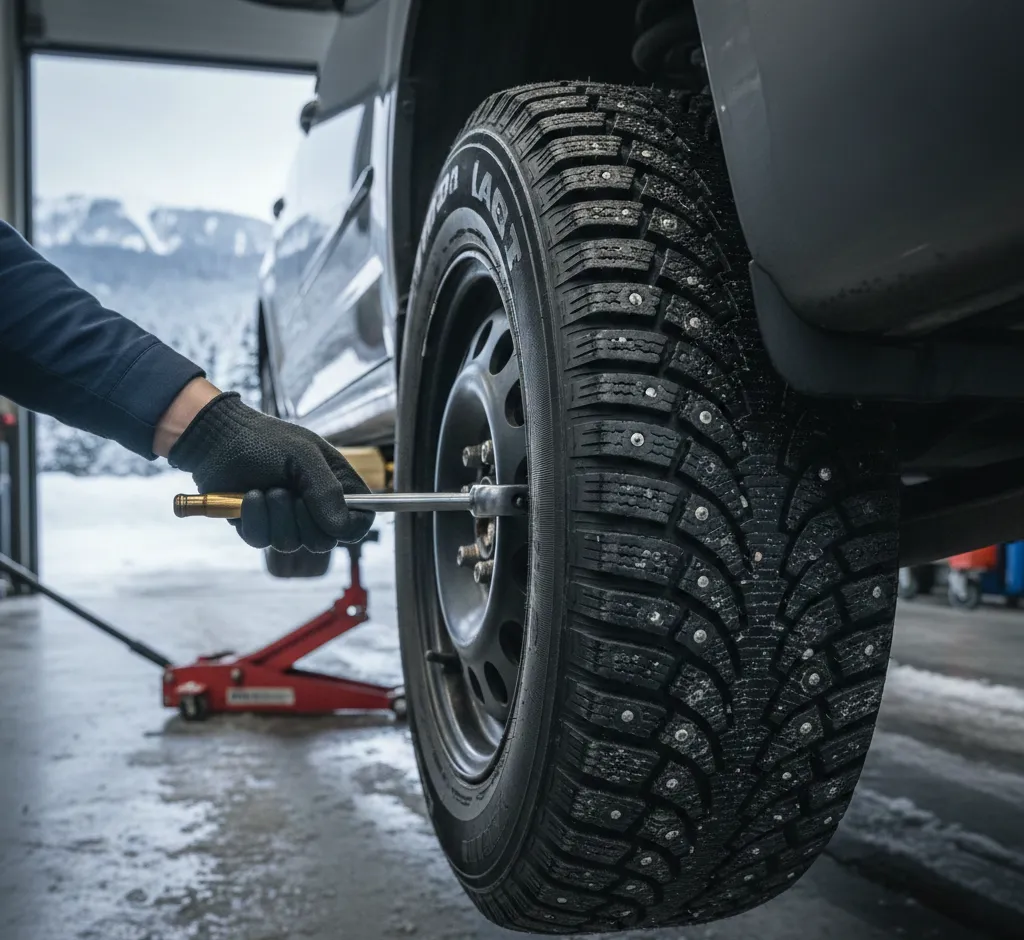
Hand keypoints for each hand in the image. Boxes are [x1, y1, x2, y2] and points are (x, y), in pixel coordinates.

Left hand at [165, 389, 373, 550]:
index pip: (359, 523)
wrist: (219, 439)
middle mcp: (315, 508)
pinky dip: (253, 518)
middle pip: (324, 542)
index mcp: (336, 487)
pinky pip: (261, 541)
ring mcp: (287, 521)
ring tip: (265, 489)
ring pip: (291, 544)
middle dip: (303, 519)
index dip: (349, 528)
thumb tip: (340, 527)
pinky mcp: (260, 528)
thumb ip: (326, 490)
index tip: (331, 517)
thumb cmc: (264, 439)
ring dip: (275, 515)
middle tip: (288, 492)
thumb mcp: (303, 455)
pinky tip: (249, 497)